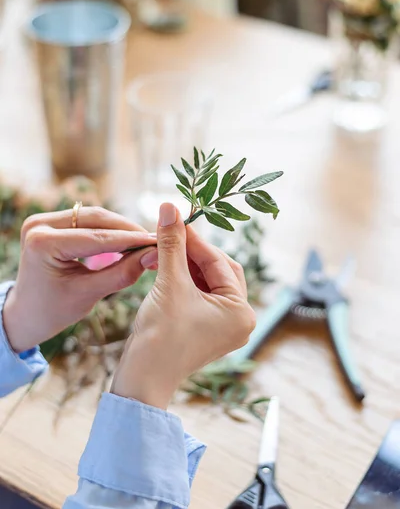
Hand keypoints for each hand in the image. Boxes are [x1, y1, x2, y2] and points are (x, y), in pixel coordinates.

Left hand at [3, 207, 158, 352]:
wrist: (25, 314)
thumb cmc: (52, 311)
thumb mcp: (89, 294)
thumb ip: (122, 274)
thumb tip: (154, 255)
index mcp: (42, 243)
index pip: (97, 238)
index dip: (131, 240)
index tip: (158, 242)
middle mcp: (39, 224)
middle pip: (96, 218)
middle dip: (128, 229)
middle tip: (155, 240)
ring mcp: (43, 219)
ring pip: (93, 215)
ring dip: (120, 227)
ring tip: (145, 240)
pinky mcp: (50, 221)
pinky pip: (86, 220)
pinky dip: (108, 229)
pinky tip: (128, 238)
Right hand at [112, 203, 255, 408]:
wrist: (141, 379)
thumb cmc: (161, 336)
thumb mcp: (169, 283)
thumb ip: (172, 244)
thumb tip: (170, 207)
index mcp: (241, 311)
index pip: (220, 262)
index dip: (195, 239)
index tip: (175, 218)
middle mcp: (239, 319)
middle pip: (218, 270)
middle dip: (192, 252)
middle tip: (169, 233)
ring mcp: (222, 326)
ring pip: (206, 280)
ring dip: (184, 264)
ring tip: (161, 249)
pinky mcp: (205, 328)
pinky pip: (198, 294)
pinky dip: (182, 279)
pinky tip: (163, 267)